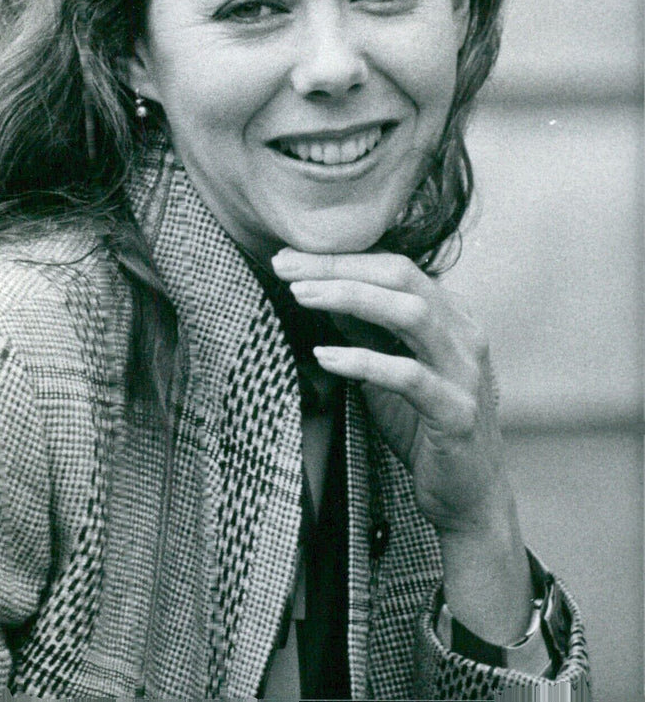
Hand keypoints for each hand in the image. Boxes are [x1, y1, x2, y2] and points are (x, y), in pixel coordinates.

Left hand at [272, 247, 533, 643]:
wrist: (468, 496)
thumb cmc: (423, 425)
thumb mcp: (388, 365)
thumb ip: (364, 327)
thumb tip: (319, 286)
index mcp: (451, 314)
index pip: (394, 265)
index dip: (340, 257)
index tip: (289, 257)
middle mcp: (464, 333)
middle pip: (402, 276)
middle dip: (339, 266)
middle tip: (286, 266)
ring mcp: (465, 371)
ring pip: (411, 314)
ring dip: (350, 298)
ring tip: (300, 296)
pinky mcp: (457, 413)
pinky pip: (410, 377)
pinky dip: (365, 361)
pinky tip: (325, 357)